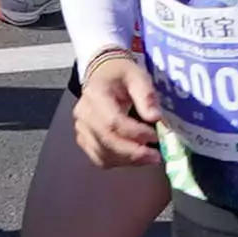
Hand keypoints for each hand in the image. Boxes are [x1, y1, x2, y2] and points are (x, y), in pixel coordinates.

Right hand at [70, 47, 165, 169]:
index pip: (113, 121)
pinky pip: (100, 158)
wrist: (102, 74)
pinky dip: (118, 162)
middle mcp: (83, 114)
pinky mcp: (84, 139)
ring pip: (103, 154)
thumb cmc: (121, 75)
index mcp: (95, 94)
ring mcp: (81, 128)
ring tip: (149, 157)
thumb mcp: (138, 76)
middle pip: (107, 141)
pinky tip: (134, 157)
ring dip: (128, 160)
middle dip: (134, 153)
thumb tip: (155, 118)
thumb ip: (146, 95)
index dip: (135, 133)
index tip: (155, 136)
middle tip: (156, 156)